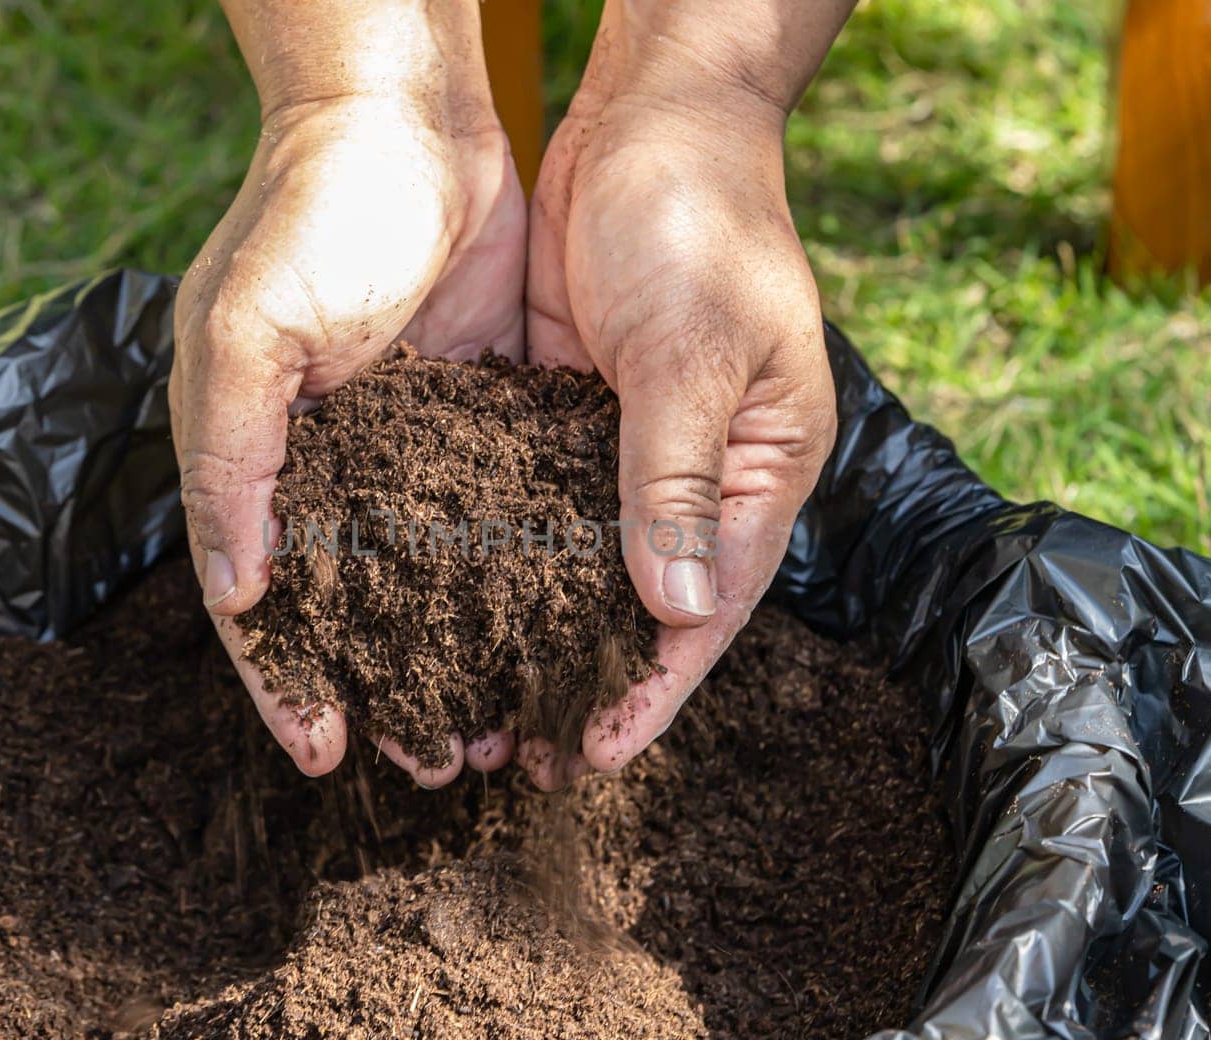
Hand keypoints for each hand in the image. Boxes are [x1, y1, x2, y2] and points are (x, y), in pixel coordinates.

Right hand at [172, 84, 524, 784]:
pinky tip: (541, 628)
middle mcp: (325, 466)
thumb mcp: (248, 333)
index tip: (325, 754)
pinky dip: (505, 578)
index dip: (286, 680)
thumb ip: (234, 460)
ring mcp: (402, 447)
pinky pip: (487, 516)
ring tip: (497, 721)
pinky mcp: (472, 418)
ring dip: (454, 651)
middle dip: (386, 686)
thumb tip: (237, 589)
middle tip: (437, 759)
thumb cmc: (311, 216)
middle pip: (350, 608)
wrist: (408, 119)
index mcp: (253, 458)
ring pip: (426, 580)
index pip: (260, 599)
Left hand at [521, 22, 839, 788]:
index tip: (592, 754)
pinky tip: (450, 600)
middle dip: (587, 679)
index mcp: (760, 467)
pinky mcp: (572, 411)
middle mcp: (703, 472)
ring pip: (585, 563)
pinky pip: (539, 499)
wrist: (654, 115)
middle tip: (515, 754)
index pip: (709, 607)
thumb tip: (676, 611)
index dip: (652, 687)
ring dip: (536, 631)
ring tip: (472, 699)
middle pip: (645, 603)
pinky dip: (503, 554)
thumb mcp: (693, 348)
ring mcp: (633, 444)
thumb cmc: (700, 215)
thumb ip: (677, 478)